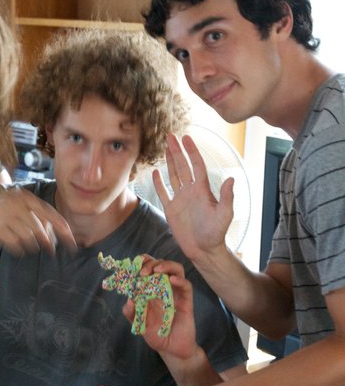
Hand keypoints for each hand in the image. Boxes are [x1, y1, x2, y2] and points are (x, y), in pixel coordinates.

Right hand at [0, 186, 76, 254]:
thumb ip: (38, 216)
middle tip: (51, 251)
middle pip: (39, 227)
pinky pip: (15, 243)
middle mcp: (15, 203)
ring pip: (27, 237)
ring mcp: (4, 215)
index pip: (49, 212)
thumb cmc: (3, 215)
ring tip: (30, 247)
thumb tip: (61, 231)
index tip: (72, 241)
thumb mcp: (20, 208)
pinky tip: (18, 249)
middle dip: (47, 241)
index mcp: (24, 196)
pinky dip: (19, 249)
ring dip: (32, 245)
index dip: (62, 228)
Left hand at [128, 256, 197, 363]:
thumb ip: (131, 313)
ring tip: (157, 271)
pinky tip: (172, 280)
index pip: (148, 268)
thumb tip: (129, 300)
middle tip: (143, 272)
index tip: (134, 264)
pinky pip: (186, 287)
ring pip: (177, 270)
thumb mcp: (139, 324)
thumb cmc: (155, 334)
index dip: (142, 262)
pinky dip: (180, 281)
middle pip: (161, 265)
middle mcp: (164, 287)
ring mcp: (176, 293)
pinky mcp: (186, 301)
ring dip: (167, 266)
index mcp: (151, 289)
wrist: (171, 349)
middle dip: (151, 263)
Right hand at [153, 134, 233, 260]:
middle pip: (182, 166)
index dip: (191, 151)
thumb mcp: (224, 215)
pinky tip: (155, 172)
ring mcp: (180, 200)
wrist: (204, 250)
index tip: (186, 138)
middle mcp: (191, 192)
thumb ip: (227, 198)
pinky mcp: (171, 210)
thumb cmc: (216, 234)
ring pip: (173, 176)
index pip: (196, 166)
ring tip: (165, 147)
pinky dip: (159, 183)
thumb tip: (231, 179)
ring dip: (169, 161)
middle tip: (170, 135)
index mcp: (202, 190)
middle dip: (177, 151)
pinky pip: (163, 193)